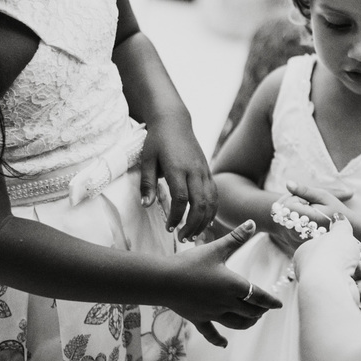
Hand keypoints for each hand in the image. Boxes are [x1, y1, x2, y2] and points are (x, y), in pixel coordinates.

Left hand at [140, 117, 216, 241]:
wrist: (174, 121)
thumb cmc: (157, 141)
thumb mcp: (146, 160)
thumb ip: (147, 184)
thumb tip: (146, 205)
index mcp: (178, 168)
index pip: (181, 199)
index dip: (177, 216)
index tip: (169, 228)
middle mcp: (194, 170)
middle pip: (200, 203)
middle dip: (193, 224)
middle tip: (183, 238)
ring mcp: (204, 170)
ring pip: (211, 201)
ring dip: (204, 221)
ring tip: (194, 234)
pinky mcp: (208, 171)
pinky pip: (215, 194)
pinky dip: (212, 210)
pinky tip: (205, 221)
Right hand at [168, 221, 282, 346]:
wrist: (163, 280)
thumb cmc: (190, 262)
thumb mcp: (216, 248)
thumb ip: (236, 237)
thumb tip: (252, 222)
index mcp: (233, 285)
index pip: (258, 296)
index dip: (270, 301)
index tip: (279, 305)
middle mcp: (226, 302)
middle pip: (249, 312)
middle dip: (259, 311)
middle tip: (264, 309)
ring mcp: (212, 313)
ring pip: (235, 324)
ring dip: (246, 323)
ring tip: (252, 321)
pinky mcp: (198, 319)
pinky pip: (211, 333)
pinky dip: (219, 340)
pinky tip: (224, 344)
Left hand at [263, 182, 347, 254]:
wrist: (346, 230)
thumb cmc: (335, 210)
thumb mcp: (322, 195)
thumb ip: (304, 190)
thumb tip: (288, 183)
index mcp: (304, 217)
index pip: (288, 202)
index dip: (298, 198)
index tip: (310, 203)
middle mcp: (297, 231)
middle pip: (284, 212)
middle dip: (295, 207)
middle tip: (310, 209)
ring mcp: (295, 239)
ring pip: (284, 220)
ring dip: (294, 216)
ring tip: (310, 217)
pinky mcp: (294, 245)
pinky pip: (287, 230)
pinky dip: (294, 225)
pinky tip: (307, 225)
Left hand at [293, 216, 360, 307]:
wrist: (329, 286)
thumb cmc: (330, 256)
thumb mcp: (339, 233)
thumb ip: (341, 225)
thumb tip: (338, 217)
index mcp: (310, 255)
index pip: (335, 249)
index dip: (352, 244)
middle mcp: (317, 275)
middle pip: (348, 264)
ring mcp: (329, 292)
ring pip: (357, 279)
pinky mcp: (341, 305)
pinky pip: (358, 295)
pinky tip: (358, 287)